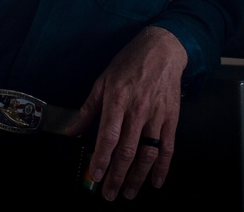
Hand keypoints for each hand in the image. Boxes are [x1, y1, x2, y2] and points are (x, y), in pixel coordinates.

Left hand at [66, 26, 186, 200]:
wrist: (162, 50)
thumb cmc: (128, 63)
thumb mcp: (103, 80)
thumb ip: (88, 109)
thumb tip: (72, 131)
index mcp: (117, 100)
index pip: (108, 136)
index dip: (101, 159)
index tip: (95, 176)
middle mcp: (137, 110)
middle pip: (127, 151)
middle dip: (117, 176)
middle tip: (109, 194)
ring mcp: (156, 116)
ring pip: (147, 154)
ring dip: (138, 177)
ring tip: (129, 193)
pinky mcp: (171, 119)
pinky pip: (168, 148)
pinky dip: (163, 168)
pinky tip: (156, 182)